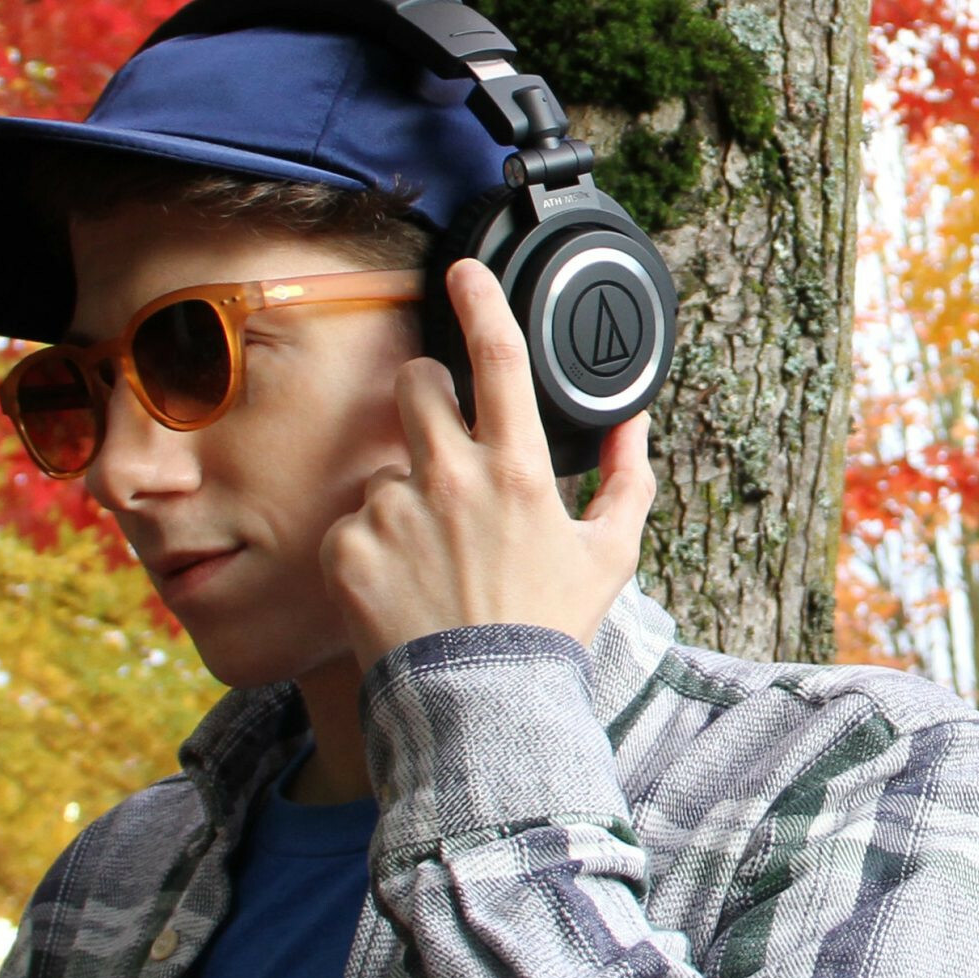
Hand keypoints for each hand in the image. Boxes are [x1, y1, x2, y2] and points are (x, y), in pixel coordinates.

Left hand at [320, 257, 656, 671]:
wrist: (482, 707)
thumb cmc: (547, 630)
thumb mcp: (609, 554)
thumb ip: (625, 477)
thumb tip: (631, 421)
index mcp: (515, 469)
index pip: (497, 356)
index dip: (479, 299)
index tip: (462, 270)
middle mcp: (448, 477)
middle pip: (415, 384)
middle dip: (424, 396)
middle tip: (441, 443)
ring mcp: (392, 511)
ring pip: (384, 464)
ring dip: (403, 491)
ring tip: (432, 554)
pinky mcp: (347, 548)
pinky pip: (353, 522)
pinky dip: (372, 546)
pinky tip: (403, 585)